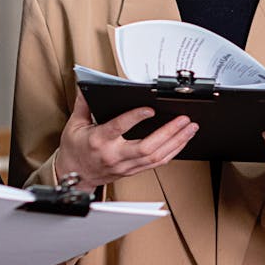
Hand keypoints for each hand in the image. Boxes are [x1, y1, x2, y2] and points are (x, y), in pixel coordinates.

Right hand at [54, 91, 197, 188]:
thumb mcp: (75, 125)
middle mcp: (115, 155)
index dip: (135, 118)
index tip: (150, 109)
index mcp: (99, 141)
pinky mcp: (133, 171)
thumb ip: (83, 105)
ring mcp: (126, 165)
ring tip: (190, 128)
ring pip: (156, 157)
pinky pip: (157, 163)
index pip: (119, 128)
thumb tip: (86, 87)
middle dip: (169, 133)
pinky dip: (173, 152)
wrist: (74, 176)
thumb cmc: (75, 151)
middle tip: (184, 120)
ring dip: (176, 142)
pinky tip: (182, 141)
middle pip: (147, 147)